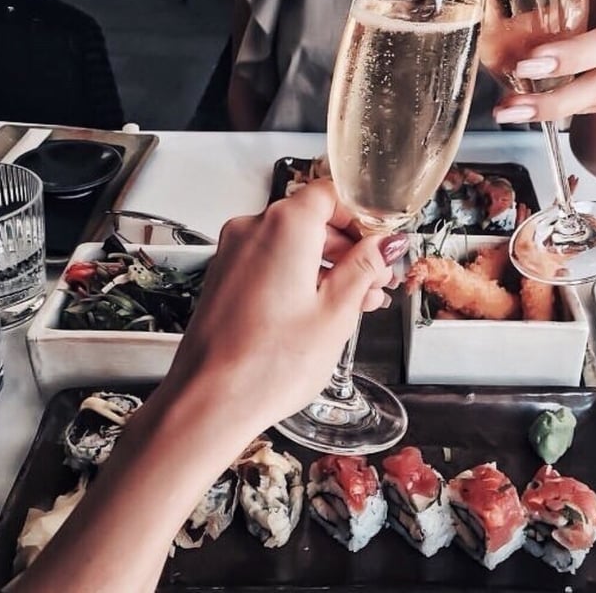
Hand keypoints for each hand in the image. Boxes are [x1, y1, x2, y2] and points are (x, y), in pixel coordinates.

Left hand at [165, 178, 406, 427]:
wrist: (208, 402)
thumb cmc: (267, 364)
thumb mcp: (336, 312)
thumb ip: (365, 268)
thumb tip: (386, 244)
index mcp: (284, 226)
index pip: (331, 193)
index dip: (363, 216)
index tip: (382, 241)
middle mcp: (253, 230)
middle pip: (313, 219)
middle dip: (350, 248)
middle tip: (377, 279)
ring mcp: (234, 253)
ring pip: (293, 243)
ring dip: (328, 265)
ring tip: (356, 301)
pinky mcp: (226, 276)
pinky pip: (271, 261)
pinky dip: (300, 276)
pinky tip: (322, 307)